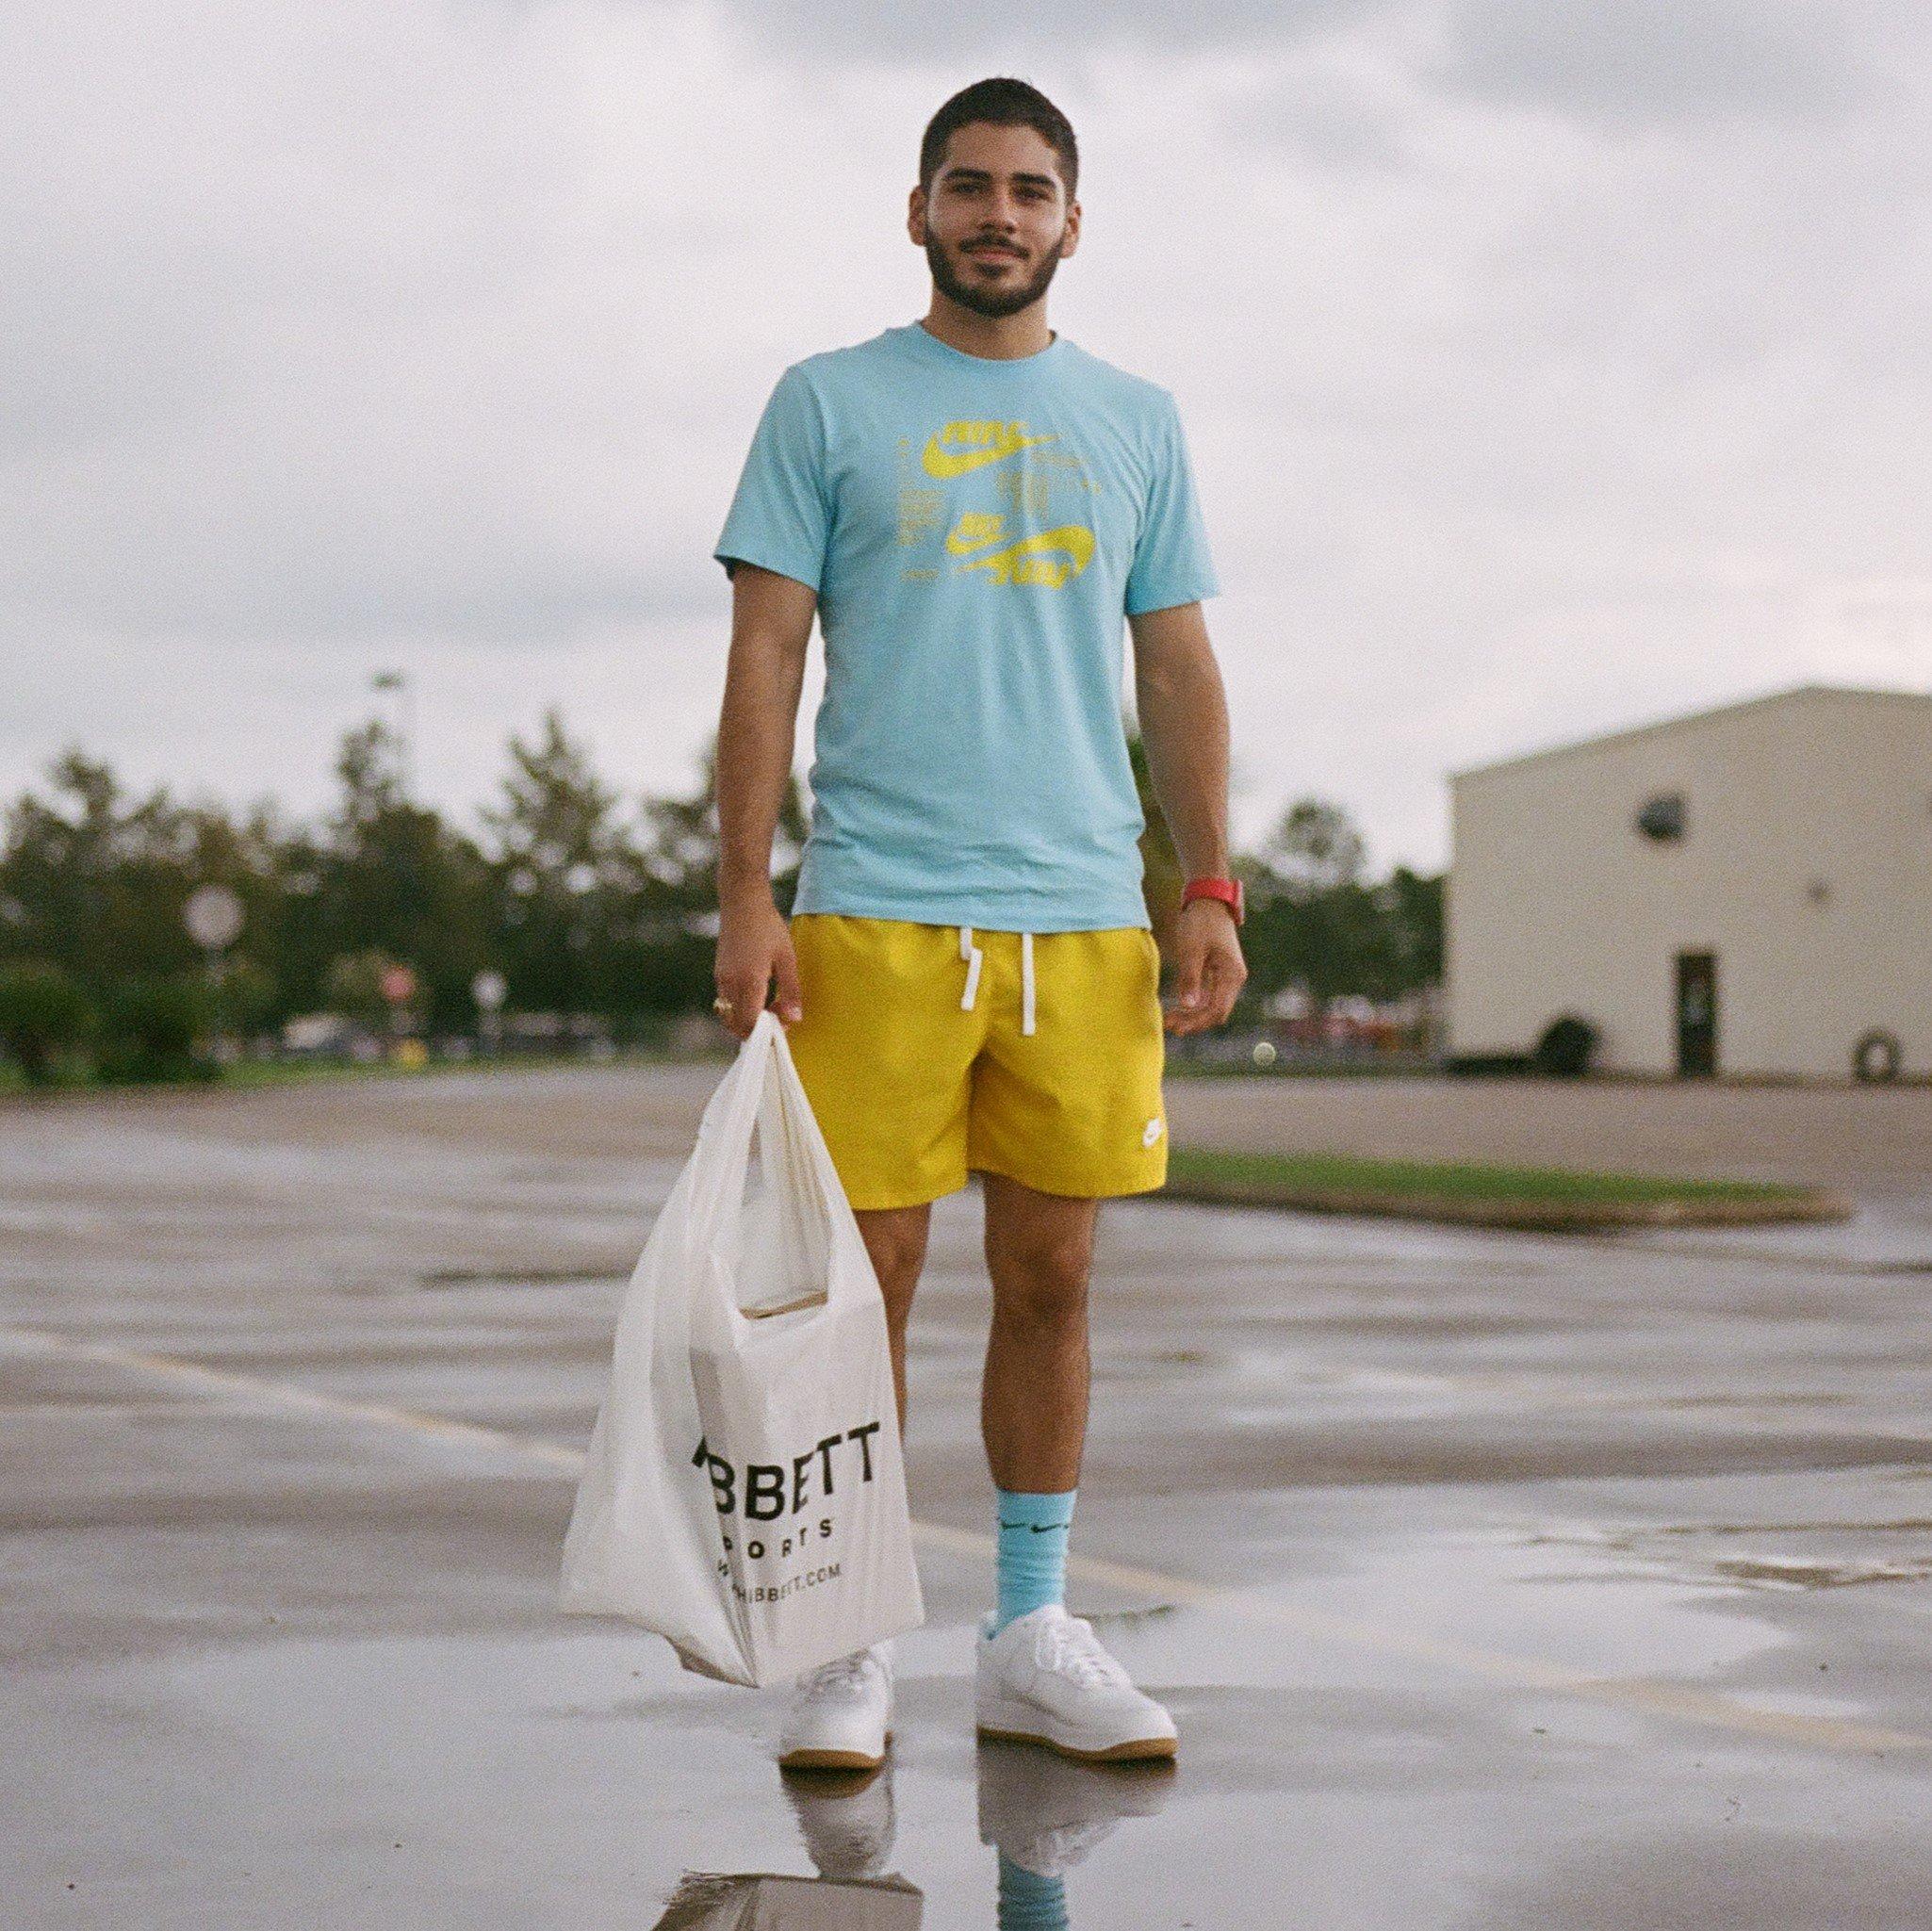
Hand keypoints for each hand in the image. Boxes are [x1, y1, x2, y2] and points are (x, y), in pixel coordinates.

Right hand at [713, 893, 802, 1039]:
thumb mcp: (787, 959)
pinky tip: (758, 992)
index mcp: (749, 982)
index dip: (767, 1031)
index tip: (784, 1022)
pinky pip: (727, 1001)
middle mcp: (730, 984)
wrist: (743, 903)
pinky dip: (740, 1007)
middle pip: (737, 1025)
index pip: (750, 1024)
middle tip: (778, 1014)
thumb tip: (795, 1019)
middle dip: (757, 1028)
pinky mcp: (719, 974)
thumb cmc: (769, 928)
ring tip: (770, 1003)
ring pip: (730, 1014)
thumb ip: (791, 991)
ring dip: (748, 1018)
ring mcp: (721, 979)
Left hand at [1161, 897, 1246, 1035]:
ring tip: (1169, 1020)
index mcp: (1232, 975)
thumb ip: (1190, 978)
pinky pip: (1208, 995)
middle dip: (1193, 1021)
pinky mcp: (1217, 972)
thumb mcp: (1192, 949)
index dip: (1197, 1022)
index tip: (1176, 1027)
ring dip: (1192, 1015)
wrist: (1208, 900)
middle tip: (1168, 1025)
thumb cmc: (1201, 922)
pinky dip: (1194, 1004)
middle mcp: (1233, 979)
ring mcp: (1226, 976)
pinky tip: (1178, 1008)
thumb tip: (1187, 1005)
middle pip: (1215, 1011)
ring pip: (1211, 1005)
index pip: (1217, 1010)